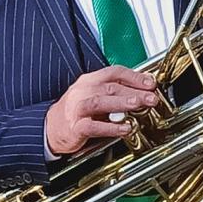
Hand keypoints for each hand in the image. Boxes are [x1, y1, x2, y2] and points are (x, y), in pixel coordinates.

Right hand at [45, 66, 159, 155]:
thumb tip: (145, 89)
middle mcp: (82, 92)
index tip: (151, 83)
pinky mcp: (74, 128)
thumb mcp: (96, 95)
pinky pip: (93, 126)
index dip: (134, 76)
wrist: (50, 129)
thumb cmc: (77, 111)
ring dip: (122, 102)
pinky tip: (125, 128)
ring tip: (139, 104)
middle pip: (110, 87)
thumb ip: (117, 91)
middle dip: (134, 91)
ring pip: (100, 102)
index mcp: (89, 81)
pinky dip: (111, 127)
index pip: (113, 72)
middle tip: (152, 97)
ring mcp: (77, 109)